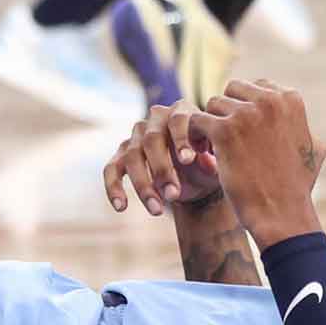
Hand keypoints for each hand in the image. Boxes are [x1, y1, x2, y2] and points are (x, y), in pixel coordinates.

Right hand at [103, 103, 222, 215]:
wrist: (194, 179)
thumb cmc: (206, 167)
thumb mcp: (214, 167)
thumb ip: (212, 165)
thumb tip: (208, 164)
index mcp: (182, 113)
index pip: (178, 120)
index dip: (181, 139)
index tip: (187, 161)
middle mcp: (155, 120)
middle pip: (151, 139)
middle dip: (162, 169)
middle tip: (173, 195)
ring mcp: (136, 136)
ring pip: (132, 157)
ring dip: (143, 185)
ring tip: (157, 211)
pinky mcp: (121, 155)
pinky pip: (111, 169)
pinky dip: (113, 188)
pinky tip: (121, 207)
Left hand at [190, 79, 325, 247]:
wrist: (282, 214)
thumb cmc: (296, 187)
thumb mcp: (313, 148)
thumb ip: (300, 124)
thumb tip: (294, 111)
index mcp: (290, 99)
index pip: (256, 87)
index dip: (245, 108)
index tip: (244, 131)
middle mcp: (269, 100)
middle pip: (232, 91)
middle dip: (227, 112)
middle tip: (226, 139)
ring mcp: (246, 114)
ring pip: (213, 105)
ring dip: (210, 125)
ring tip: (214, 149)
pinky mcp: (224, 131)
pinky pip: (196, 120)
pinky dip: (194, 136)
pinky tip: (202, 154)